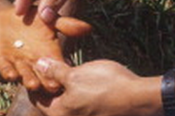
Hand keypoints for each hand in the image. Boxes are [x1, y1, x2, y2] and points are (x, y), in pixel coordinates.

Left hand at [0, 6, 91, 91]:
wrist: (3, 15)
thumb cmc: (31, 17)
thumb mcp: (49, 19)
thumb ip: (65, 24)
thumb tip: (88, 28)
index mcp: (48, 54)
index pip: (56, 66)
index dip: (60, 71)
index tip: (65, 76)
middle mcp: (35, 63)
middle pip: (42, 75)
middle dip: (46, 80)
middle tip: (51, 85)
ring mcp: (18, 64)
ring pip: (24, 75)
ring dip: (28, 80)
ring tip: (33, 84)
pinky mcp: (2, 61)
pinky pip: (5, 69)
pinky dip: (8, 72)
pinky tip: (11, 74)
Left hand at [31, 58, 154, 115]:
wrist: (139, 98)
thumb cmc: (106, 86)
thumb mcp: (76, 75)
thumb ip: (55, 72)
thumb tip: (39, 65)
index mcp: (59, 114)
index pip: (37, 99)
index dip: (35, 80)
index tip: (37, 66)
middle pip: (51, 101)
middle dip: (50, 82)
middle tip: (51, 64)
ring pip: (67, 100)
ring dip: (65, 85)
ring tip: (67, 67)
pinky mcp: (97, 114)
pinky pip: (80, 102)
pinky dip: (77, 90)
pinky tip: (83, 76)